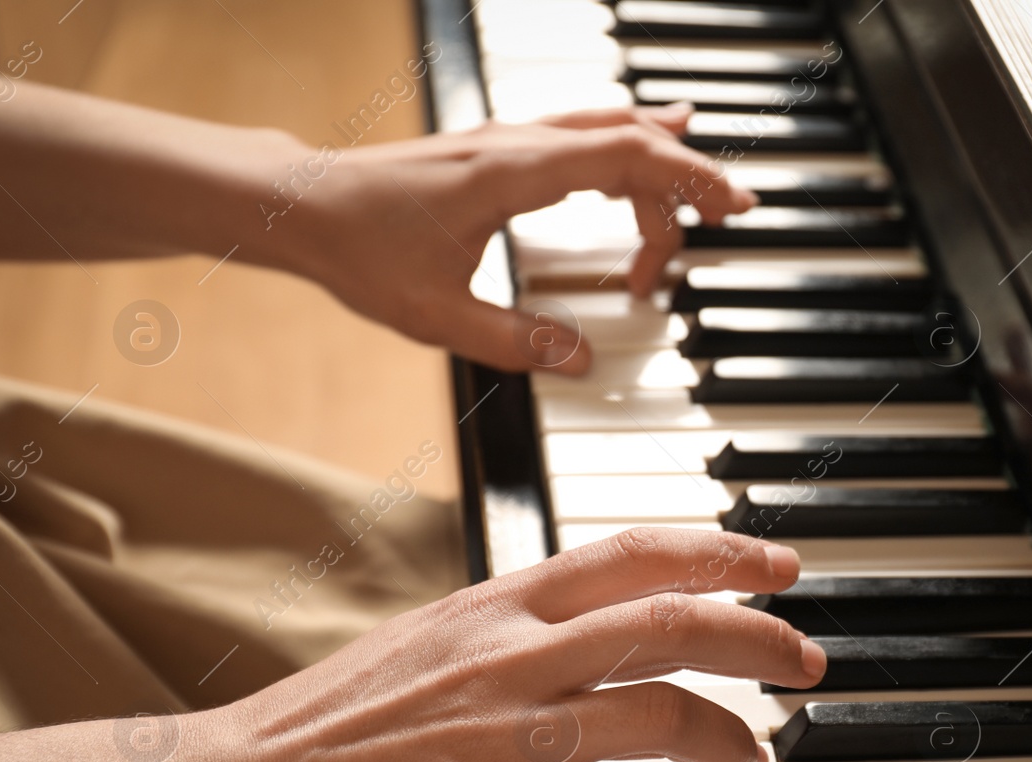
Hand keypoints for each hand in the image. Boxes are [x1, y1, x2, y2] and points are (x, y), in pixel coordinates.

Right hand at [209, 528, 825, 761]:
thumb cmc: (321, 724)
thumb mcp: (422, 641)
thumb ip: (507, 632)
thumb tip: (576, 636)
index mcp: (493, 605)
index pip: (630, 553)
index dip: (717, 552)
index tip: (775, 565)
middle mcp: (510, 656)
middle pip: (667, 623)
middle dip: (756, 637)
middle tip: (805, 660)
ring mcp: (504, 738)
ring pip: (658, 719)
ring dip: (729, 743)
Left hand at [285, 105, 754, 374]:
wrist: (301, 206)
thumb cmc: (358, 249)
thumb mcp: (437, 316)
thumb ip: (516, 341)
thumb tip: (582, 360)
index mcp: (514, 174)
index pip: (627, 157)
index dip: (689, 178)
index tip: (730, 208)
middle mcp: (517, 145)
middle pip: (631, 141)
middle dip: (689, 176)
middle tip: (730, 217)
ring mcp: (508, 141)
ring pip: (608, 130)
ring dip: (661, 157)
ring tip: (703, 189)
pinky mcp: (497, 150)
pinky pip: (581, 133)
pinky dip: (626, 143)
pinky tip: (644, 143)